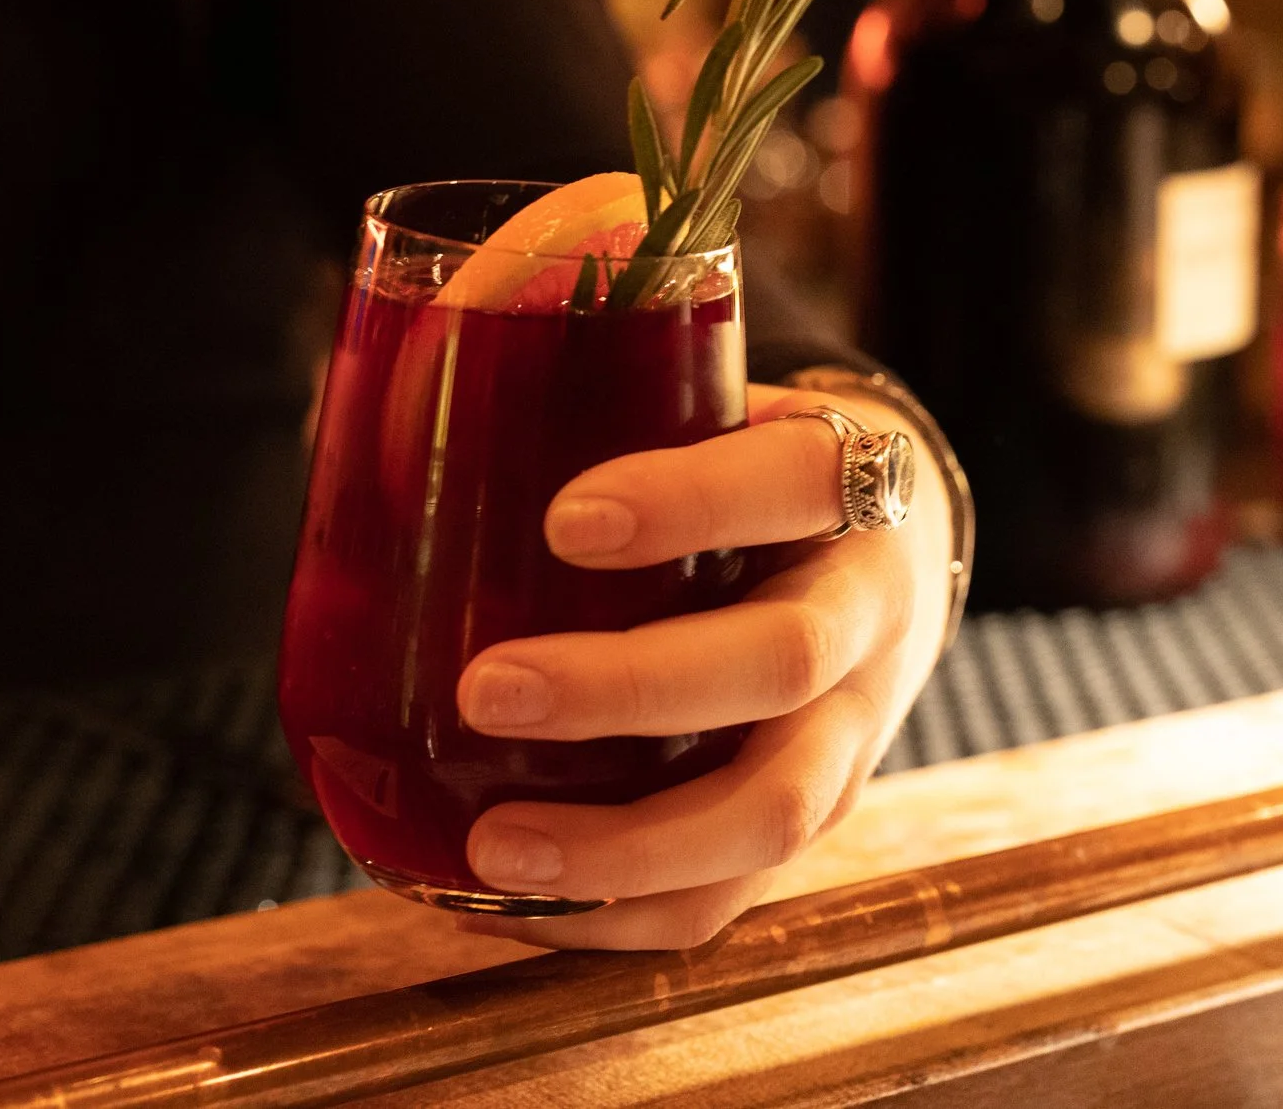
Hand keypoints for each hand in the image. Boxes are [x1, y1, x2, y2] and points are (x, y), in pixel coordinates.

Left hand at [452, 384, 955, 949]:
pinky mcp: (815, 820)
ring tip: (490, 848)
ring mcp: (857, 733)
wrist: (885, 552)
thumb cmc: (748, 463)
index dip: (688, 502)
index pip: (792, 481)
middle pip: (780, 664)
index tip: (563, 517)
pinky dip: (621, 918)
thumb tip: (396, 364)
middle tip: (481, 687)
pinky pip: (733, 901)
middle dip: (626, 690)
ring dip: (626, 845)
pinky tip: (510, 903)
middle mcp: (870, 613)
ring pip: (773, 812)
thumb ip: (597, 376)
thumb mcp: (717, 395)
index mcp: (849, 480)